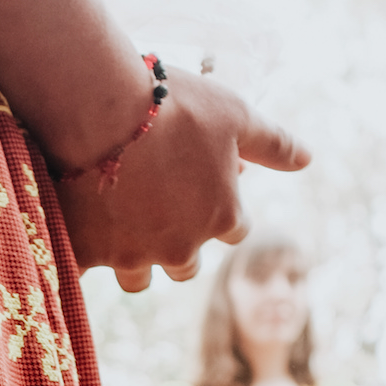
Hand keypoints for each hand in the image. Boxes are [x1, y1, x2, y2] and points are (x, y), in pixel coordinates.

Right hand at [54, 68, 308, 293]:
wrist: (103, 109)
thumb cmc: (177, 106)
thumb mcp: (235, 113)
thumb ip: (273, 143)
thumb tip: (308, 159)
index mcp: (222, 217)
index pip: (236, 231)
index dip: (223, 209)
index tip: (204, 185)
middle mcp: (181, 248)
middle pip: (187, 266)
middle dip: (179, 243)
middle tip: (158, 206)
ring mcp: (133, 256)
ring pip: (138, 279)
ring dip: (135, 258)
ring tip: (119, 223)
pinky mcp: (88, 254)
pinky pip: (82, 274)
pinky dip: (81, 262)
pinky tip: (76, 242)